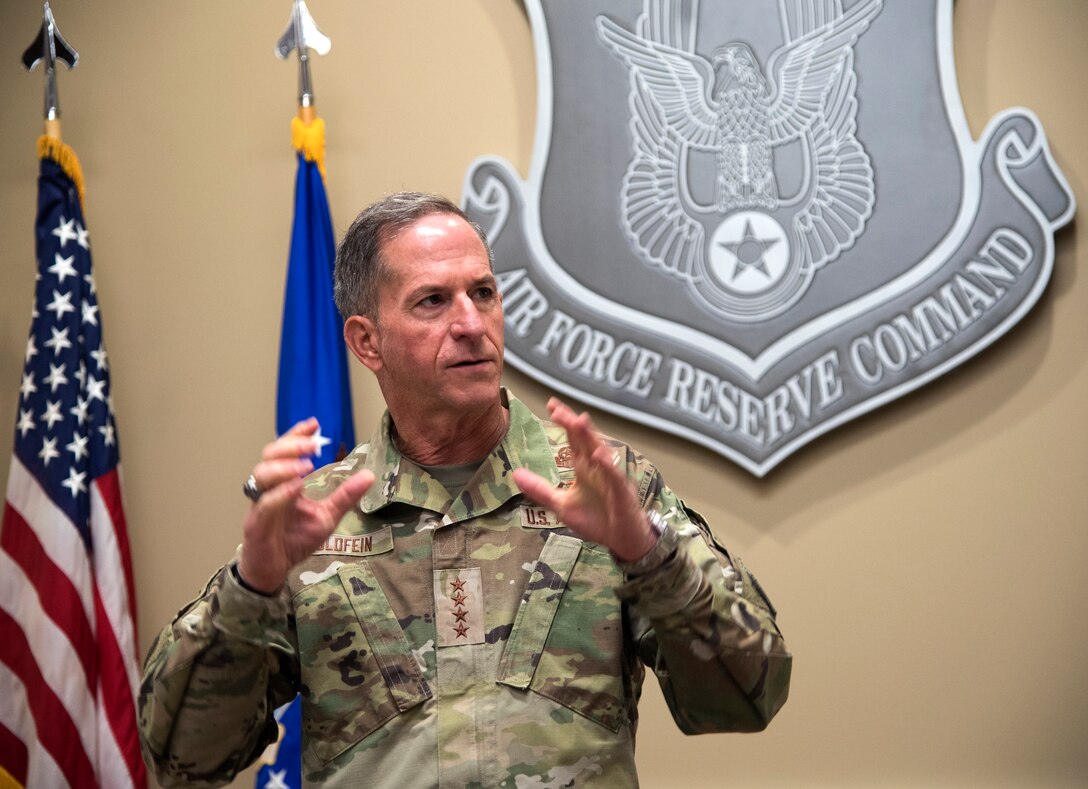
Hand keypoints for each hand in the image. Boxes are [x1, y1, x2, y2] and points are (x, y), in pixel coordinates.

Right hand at [237, 418, 374, 592]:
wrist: (275, 569)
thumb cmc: (295, 540)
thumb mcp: (328, 515)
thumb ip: (345, 496)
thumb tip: (369, 475)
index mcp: (284, 482)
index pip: (285, 450)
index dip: (297, 435)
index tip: (315, 424)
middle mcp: (268, 488)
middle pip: (270, 455)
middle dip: (292, 446)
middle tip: (314, 445)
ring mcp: (259, 504)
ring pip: (261, 475)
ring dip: (283, 466)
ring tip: (306, 465)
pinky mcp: (256, 524)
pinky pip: (264, 504)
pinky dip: (280, 494)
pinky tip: (296, 487)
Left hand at [512, 398, 655, 562]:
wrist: (622, 540)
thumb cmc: (596, 520)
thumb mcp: (561, 505)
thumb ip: (540, 489)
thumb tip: (515, 474)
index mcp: (584, 468)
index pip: (573, 439)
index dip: (564, 422)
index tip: (551, 405)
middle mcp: (597, 467)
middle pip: (584, 440)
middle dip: (572, 423)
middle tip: (557, 409)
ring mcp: (610, 478)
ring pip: (600, 452)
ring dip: (589, 436)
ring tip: (578, 420)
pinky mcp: (621, 492)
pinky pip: (614, 476)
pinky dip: (608, 465)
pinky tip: (598, 455)